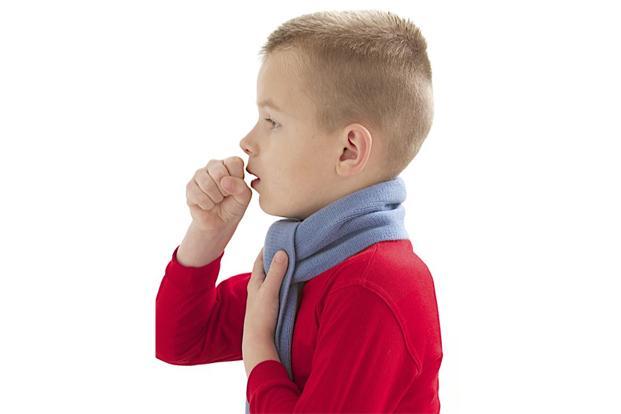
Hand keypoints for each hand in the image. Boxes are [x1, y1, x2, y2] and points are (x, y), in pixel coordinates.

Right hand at [186, 157, 251, 231]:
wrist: (219, 222)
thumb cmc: (234, 206)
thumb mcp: (244, 197)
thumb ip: (240, 187)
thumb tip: (224, 181)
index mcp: (230, 163)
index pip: (234, 162)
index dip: (236, 179)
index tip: (236, 188)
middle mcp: (214, 165)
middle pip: (218, 172)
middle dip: (224, 190)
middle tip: (225, 196)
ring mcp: (200, 174)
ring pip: (207, 183)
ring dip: (215, 198)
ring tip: (217, 200)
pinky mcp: (190, 186)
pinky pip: (197, 194)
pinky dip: (206, 204)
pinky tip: (208, 205)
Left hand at [242, 247, 288, 374]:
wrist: (259, 340)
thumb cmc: (261, 316)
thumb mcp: (270, 291)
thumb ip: (276, 272)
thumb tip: (282, 251)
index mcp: (255, 281)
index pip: (261, 258)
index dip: (269, 247)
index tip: (279, 237)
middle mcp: (259, 287)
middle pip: (268, 266)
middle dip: (277, 256)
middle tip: (290, 245)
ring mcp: (265, 296)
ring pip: (274, 277)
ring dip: (282, 269)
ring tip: (295, 259)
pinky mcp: (272, 305)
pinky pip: (279, 287)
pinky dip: (286, 280)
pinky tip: (294, 280)